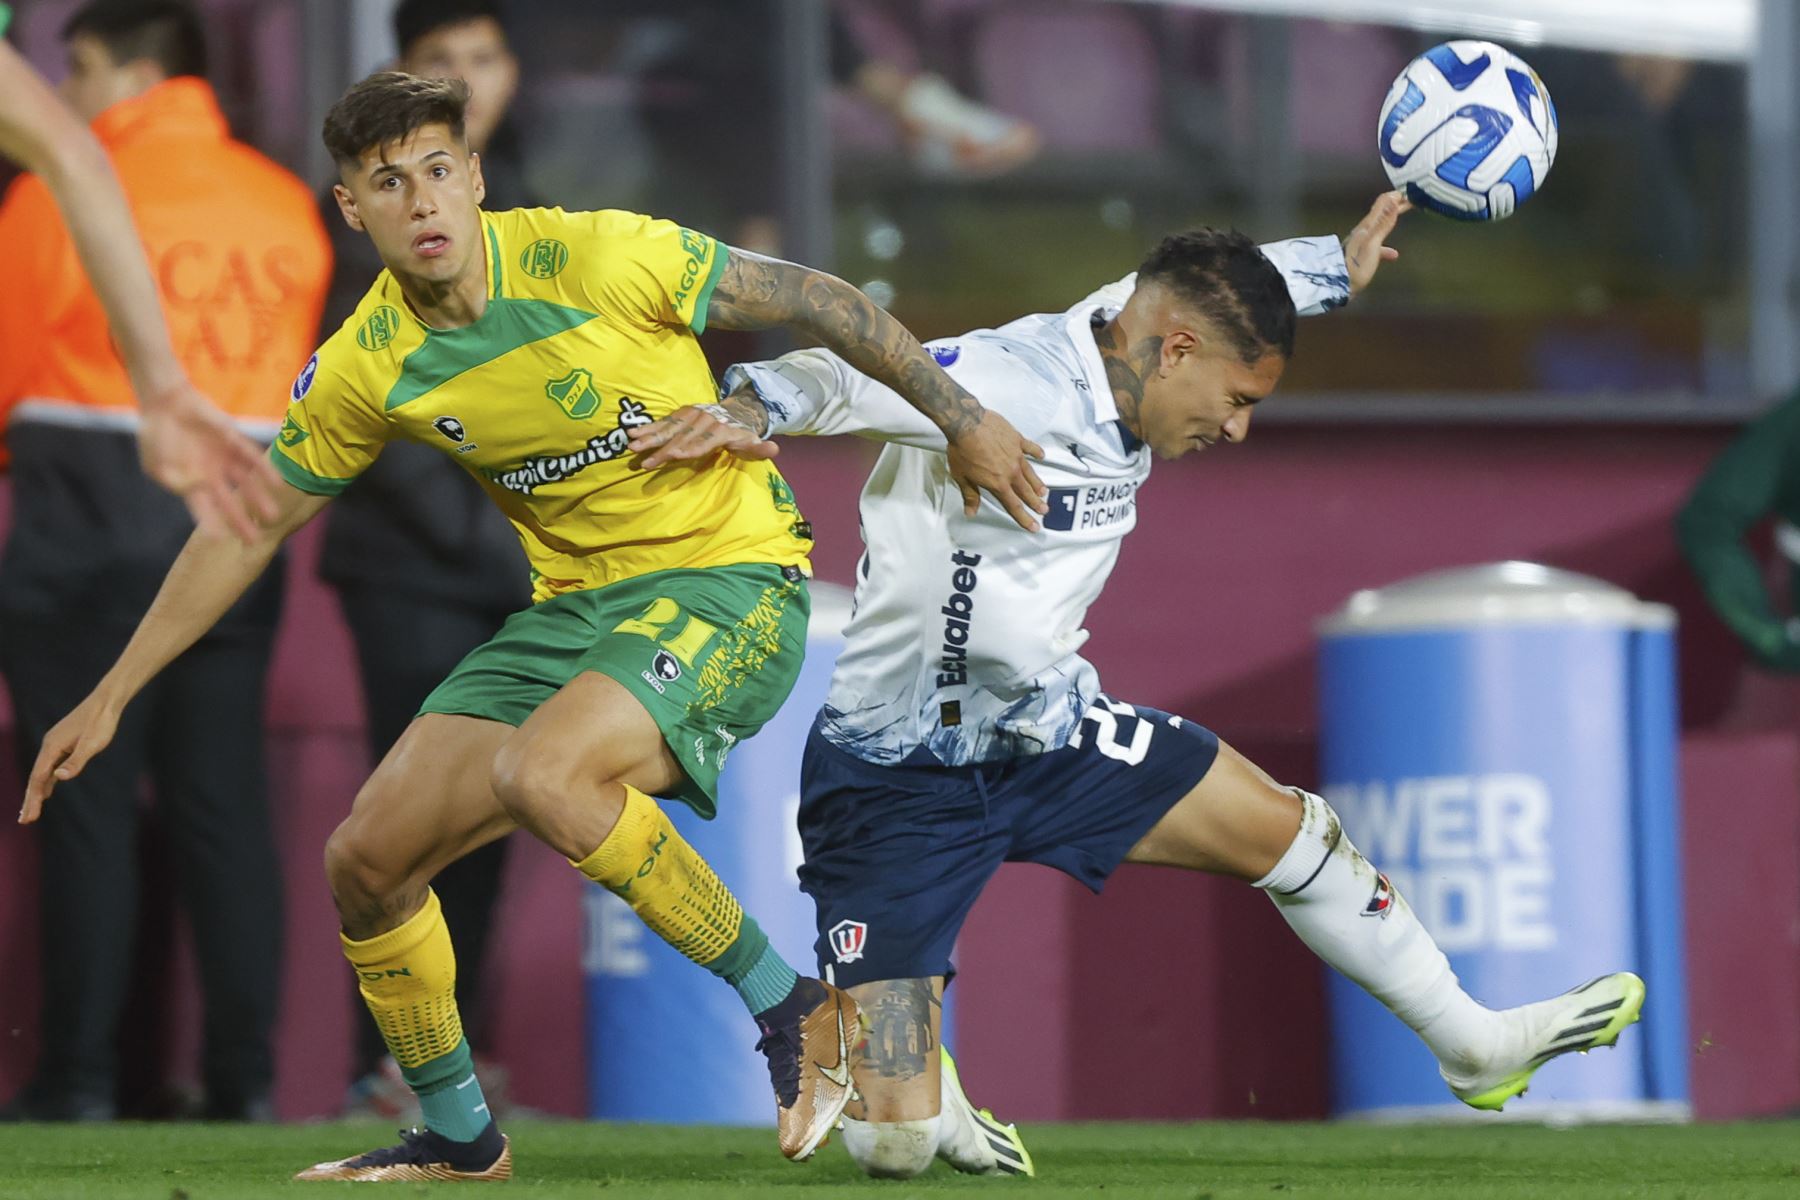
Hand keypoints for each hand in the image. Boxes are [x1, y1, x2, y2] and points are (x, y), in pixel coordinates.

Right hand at [19, 691, 122, 823]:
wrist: (106, 702)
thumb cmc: (101, 723)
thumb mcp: (92, 744)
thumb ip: (76, 761)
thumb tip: (58, 778)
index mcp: (52, 747)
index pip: (38, 778)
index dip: (33, 799)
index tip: (29, 817)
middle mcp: (49, 746)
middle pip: (36, 778)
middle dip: (31, 800)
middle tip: (25, 821)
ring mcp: (55, 746)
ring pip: (42, 773)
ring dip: (37, 792)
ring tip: (31, 811)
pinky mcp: (63, 745)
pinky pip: (50, 768)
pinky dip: (46, 782)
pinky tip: (47, 792)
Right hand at [137, 381, 283, 542]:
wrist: (166, 402)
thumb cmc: (156, 436)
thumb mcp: (157, 464)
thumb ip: (172, 479)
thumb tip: (189, 490)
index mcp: (192, 483)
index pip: (203, 508)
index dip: (210, 522)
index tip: (220, 540)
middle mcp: (211, 474)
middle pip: (229, 501)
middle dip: (240, 521)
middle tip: (254, 540)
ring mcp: (224, 458)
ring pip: (245, 482)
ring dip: (258, 498)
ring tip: (272, 516)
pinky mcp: (233, 440)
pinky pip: (251, 456)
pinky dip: (263, 469)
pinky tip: (276, 483)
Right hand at [629, 403, 778, 467]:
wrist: (737, 410)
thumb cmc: (743, 434)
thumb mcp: (753, 441)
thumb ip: (760, 447)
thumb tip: (774, 448)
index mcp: (720, 430)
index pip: (702, 442)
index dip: (689, 448)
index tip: (675, 455)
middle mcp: (704, 421)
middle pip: (681, 437)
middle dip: (663, 448)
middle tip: (646, 460)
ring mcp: (691, 415)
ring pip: (669, 427)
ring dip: (650, 436)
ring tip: (632, 444)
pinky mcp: (682, 413)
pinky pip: (664, 421)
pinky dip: (648, 426)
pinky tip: (632, 432)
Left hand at [946, 408, 1046, 531]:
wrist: (966, 423)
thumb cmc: (962, 451)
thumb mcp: (962, 477)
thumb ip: (970, 495)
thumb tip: (971, 512)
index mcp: (998, 484)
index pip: (1014, 506)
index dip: (1024, 518)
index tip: (1034, 526)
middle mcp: (1011, 472)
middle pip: (1026, 492)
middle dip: (1036, 503)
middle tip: (1044, 510)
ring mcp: (1016, 455)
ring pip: (1031, 473)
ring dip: (1037, 484)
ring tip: (1044, 492)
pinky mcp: (1017, 440)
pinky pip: (1030, 448)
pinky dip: (1036, 453)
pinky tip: (1042, 456)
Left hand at [1344, 190, 1409, 294]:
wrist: (1338, 286)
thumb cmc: (1356, 267)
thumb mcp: (1373, 243)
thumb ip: (1383, 223)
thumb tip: (1393, 200)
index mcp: (1367, 226)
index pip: (1382, 203)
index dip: (1396, 196)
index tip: (1410, 192)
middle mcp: (1363, 231)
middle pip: (1381, 213)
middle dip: (1395, 205)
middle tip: (1410, 200)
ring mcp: (1361, 242)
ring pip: (1379, 227)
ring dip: (1390, 220)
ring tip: (1400, 217)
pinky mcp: (1360, 254)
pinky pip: (1376, 245)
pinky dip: (1386, 246)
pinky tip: (1392, 254)